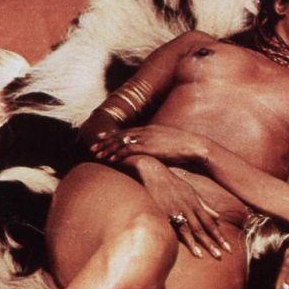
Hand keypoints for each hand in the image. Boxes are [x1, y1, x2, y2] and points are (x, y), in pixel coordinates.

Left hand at [91, 125, 208, 164]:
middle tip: (94, 146)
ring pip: (121, 142)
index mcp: (151, 129)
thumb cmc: (185, 147)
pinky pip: (129, 150)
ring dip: (108, 149)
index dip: (113, 135)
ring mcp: (146, 138)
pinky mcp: (149, 146)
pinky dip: (118, 154)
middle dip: (106, 141)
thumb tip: (155, 150)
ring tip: (97, 154)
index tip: (103, 138)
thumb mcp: (169, 142)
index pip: (128, 131)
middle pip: (121, 135)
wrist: (194, 145)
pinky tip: (110, 159)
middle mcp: (146, 131)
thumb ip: (159, 144)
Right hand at [136, 159, 230, 258]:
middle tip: (220, 256)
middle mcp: (188, 208)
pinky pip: (171, 226)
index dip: (219, 236)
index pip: (210, 223)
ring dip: (196, 243)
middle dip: (212, 243)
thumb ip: (205, 205)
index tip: (228, 248)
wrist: (153, 173)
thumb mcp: (192, 192)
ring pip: (188, 229)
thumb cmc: (173, 183)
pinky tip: (179, 246)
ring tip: (203, 255)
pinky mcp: (162, 212)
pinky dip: (177, 236)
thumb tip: (218, 217)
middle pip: (202, 228)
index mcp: (196, 204)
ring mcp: (175, 210)